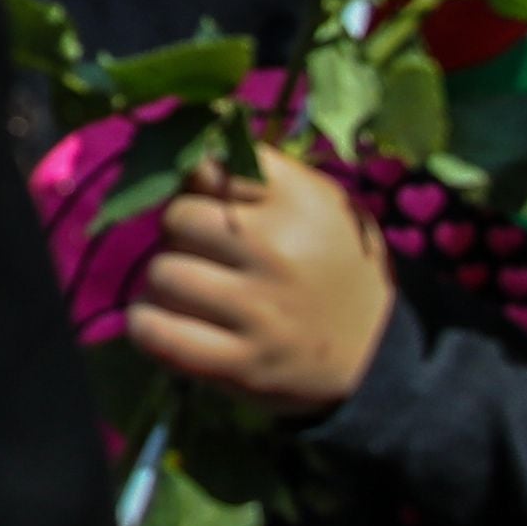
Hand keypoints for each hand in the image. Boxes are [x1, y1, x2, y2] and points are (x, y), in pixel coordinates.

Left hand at [123, 148, 393, 418]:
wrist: (379, 356)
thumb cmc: (333, 267)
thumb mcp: (319, 206)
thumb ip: (257, 177)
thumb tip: (183, 161)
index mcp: (301, 202)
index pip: (210, 166)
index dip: (202, 185)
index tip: (214, 202)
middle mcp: (278, 250)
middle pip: (177, 217)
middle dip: (182, 232)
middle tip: (204, 252)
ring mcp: (258, 310)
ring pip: (162, 271)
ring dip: (167, 281)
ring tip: (192, 289)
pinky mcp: (242, 363)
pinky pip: (155, 331)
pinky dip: (148, 324)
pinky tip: (164, 321)